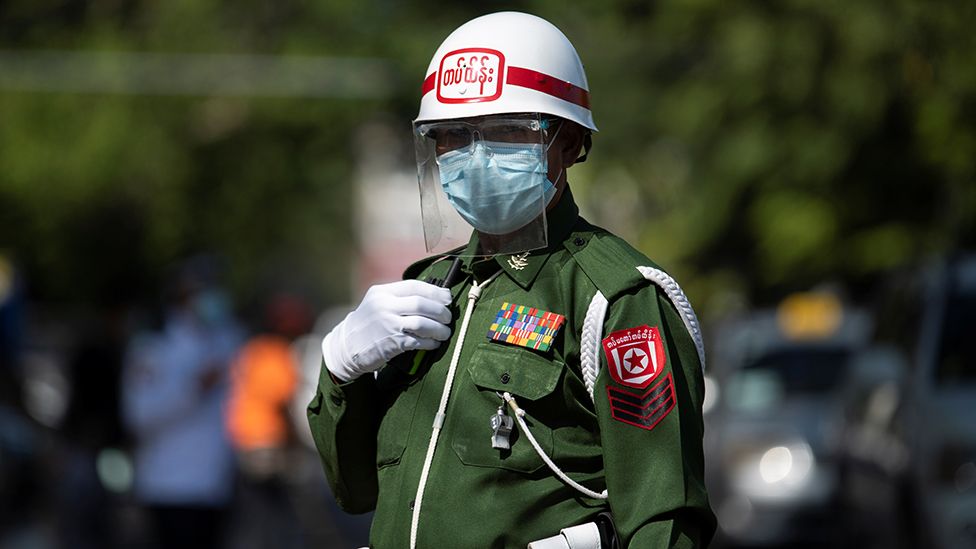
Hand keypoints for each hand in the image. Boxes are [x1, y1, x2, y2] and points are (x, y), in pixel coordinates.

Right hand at [322, 280, 452, 381]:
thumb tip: (433, 296)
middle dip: (440, 311)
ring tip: (444, 332)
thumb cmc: (368, 323)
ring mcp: (388, 324)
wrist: (347, 346)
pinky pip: (418, 340)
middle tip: (448, 317)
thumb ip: (399, 297)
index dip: (435, 291)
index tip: (447, 298)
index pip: (414, 286)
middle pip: (421, 304)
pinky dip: (430, 342)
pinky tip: (434, 343)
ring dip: (439, 328)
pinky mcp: (392, 343)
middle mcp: (384, 306)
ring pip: (422, 323)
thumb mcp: (377, 302)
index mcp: (382, 292)